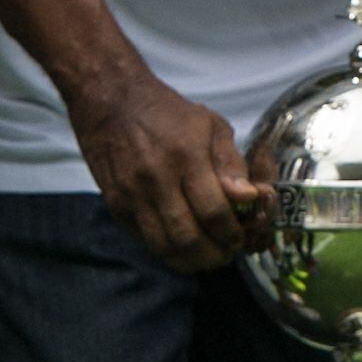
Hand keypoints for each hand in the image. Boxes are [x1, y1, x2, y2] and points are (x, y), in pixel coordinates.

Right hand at [71, 66, 266, 268]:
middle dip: (215, 255)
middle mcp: (156, 178)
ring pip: (165, 248)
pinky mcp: (116, 205)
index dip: (232, 234)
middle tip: (226, 252)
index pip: (214, 212)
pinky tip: (182, 245)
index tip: (240, 237)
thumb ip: (232, 164)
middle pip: (189, 239)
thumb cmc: (166, 112)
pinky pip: (145, 241)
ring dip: (191, 261)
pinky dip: (167, 252)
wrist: (110, 100)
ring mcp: (132, 195)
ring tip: (207, 256)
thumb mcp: (210, 125)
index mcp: (186, 155)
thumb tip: (251, 198)